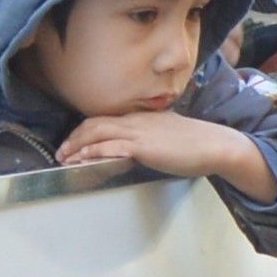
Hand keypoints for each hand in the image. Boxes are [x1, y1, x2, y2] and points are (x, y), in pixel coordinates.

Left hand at [57, 107, 273, 199]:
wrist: (214, 145)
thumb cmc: (196, 144)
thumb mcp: (167, 135)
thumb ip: (150, 139)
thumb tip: (139, 148)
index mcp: (141, 118)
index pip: (104, 119)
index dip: (84, 131)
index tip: (72, 144)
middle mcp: (135, 121)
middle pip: (94, 124)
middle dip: (73, 138)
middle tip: (61, 153)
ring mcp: (138, 132)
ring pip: (97, 132)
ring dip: (76, 146)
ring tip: (64, 158)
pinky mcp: (142, 146)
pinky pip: (110, 146)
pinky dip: (92, 151)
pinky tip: (82, 159)